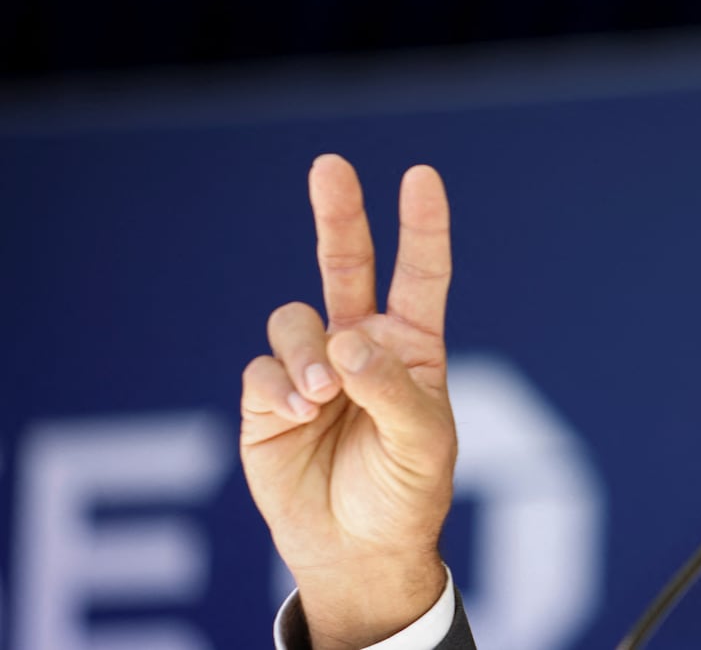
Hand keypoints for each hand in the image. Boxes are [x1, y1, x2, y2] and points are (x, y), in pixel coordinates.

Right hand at [240, 154, 456, 648]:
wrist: (358, 549)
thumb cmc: (406, 491)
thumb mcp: (422, 442)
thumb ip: (391, 388)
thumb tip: (347, 340)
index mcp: (412, 346)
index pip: (420, 275)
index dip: (421, 226)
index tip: (420, 176)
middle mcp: (360, 344)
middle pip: (346, 264)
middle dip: (338, 214)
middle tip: (331, 166)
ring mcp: (312, 368)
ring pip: (295, 320)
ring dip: (307, 350)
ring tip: (322, 394)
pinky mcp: (268, 399)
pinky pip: (262, 369)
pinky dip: (280, 386)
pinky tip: (300, 414)